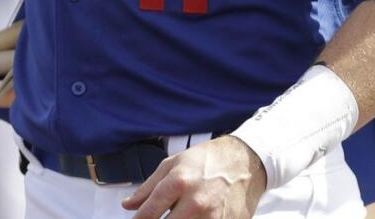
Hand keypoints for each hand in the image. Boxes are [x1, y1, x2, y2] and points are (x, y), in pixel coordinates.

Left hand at [122, 136, 267, 218]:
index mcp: (179, 183)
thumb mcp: (173, 164)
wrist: (245, 162)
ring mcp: (213, 218)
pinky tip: (194, 217)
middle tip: (157, 218)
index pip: (148, 214)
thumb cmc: (207, 161)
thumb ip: (148, 187)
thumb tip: (128, 205)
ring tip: (180, 215)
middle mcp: (195, 202)